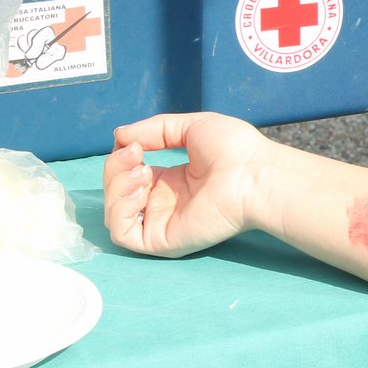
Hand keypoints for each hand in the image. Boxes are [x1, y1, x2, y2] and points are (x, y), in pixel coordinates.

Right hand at [103, 113, 269, 258]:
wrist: (253, 173)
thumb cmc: (234, 149)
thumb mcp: (191, 127)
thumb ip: (154, 129)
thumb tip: (120, 136)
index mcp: (172, 180)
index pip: (129, 175)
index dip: (122, 158)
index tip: (133, 143)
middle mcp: (165, 203)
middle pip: (117, 192)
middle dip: (115, 168)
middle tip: (136, 154)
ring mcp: (163, 222)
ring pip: (115, 214)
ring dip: (115, 187)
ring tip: (141, 170)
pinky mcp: (163, 240)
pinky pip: (123, 234)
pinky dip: (119, 209)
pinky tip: (140, 190)